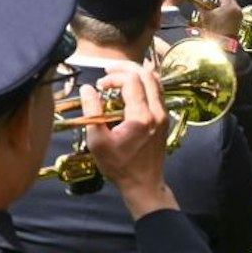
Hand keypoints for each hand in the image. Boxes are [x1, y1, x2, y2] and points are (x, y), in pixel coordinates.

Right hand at [82, 61, 176, 216]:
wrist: (144, 184)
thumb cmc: (119, 166)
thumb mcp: (98, 142)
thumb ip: (92, 112)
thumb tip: (87, 89)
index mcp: (141, 117)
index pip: (131, 81)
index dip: (114, 77)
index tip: (99, 85)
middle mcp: (157, 112)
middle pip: (147, 75)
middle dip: (126, 68)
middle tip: (108, 71)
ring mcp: (163, 115)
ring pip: (155, 81)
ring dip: (136, 73)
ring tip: (118, 75)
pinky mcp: (164, 118)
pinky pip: (158, 91)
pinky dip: (144, 83)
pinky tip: (131, 86)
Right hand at [197, 0, 240, 38]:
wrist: (223, 45)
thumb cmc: (214, 31)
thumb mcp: (205, 16)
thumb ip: (199, 3)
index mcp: (229, 6)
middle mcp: (236, 9)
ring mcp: (239, 15)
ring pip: (231, 2)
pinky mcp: (238, 20)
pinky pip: (233, 8)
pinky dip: (226, 5)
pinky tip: (221, 6)